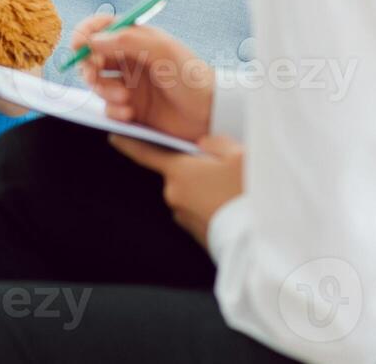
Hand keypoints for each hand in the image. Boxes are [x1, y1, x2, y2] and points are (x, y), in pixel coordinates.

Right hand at [72, 16, 214, 141]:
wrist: (209, 114)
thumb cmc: (191, 76)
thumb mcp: (162, 50)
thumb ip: (126, 40)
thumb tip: (92, 40)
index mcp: (137, 38)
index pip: (101, 27)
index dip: (86, 33)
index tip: (79, 44)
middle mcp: (129, 59)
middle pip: (91, 56)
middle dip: (88, 65)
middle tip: (95, 74)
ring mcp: (128, 83)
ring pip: (97, 83)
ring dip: (103, 90)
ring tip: (125, 98)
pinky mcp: (129, 108)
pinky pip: (107, 107)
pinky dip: (113, 110)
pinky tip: (131, 113)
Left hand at [109, 134, 243, 245]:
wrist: (260, 239)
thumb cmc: (247, 193)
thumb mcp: (238, 155)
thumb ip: (216, 143)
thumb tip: (204, 145)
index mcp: (179, 173)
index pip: (146, 153)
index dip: (130, 142)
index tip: (115, 136)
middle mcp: (174, 196)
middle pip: (180, 172)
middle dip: (197, 167)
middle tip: (226, 167)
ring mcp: (184, 217)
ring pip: (192, 192)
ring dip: (207, 188)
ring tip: (235, 190)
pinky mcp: (197, 234)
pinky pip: (200, 211)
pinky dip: (212, 206)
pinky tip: (234, 206)